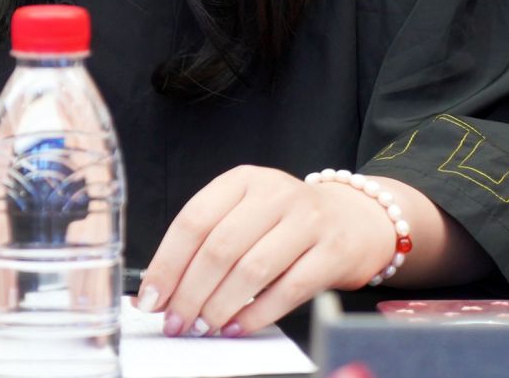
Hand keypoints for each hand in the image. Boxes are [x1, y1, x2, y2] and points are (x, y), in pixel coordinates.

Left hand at [138, 166, 396, 337]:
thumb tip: (162, 288)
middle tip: (175, 322)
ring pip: (252, 270)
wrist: (356, 219)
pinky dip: (258, 314)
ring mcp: (307, 221)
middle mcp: (274, 194)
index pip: (194, 220)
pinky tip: (238, 327)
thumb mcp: (247, 212)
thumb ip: (209, 241)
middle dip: (190, 293)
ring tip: (204, 327)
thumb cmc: (288, 222)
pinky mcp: (332, 251)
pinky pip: (289, 289)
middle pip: (220, 248)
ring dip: (220, 306)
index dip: (168, 263)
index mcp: (243, 180)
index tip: (151, 298)